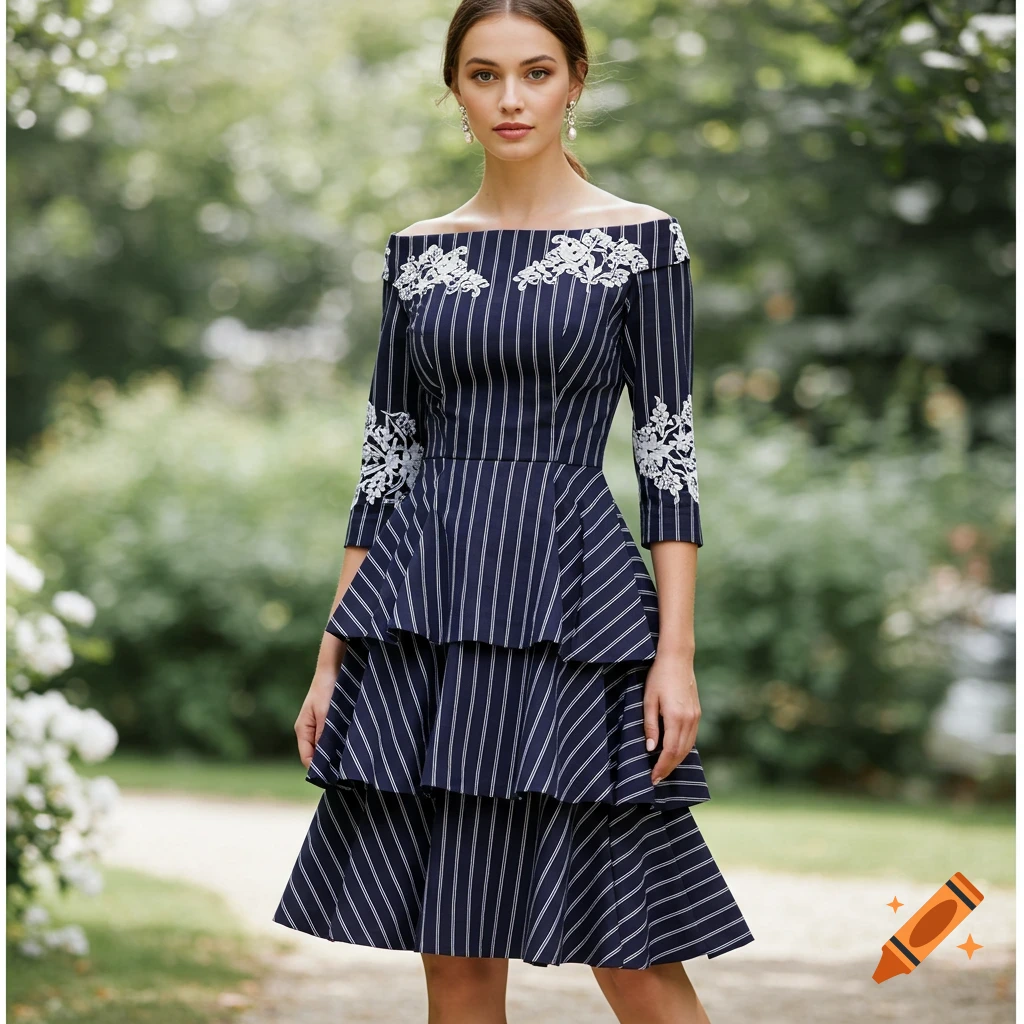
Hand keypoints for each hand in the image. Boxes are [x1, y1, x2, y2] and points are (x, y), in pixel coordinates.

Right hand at [294, 661, 342, 769]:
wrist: (334, 666)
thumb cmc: (327, 688)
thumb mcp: (325, 714)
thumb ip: (323, 736)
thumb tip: (323, 760)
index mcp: (303, 730)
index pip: (307, 758)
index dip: (319, 770)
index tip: (336, 778)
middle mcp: (309, 730)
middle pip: (317, 755)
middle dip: (329, 763)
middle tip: (347, 771)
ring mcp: (319, 725)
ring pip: (327, 746)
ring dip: (337, 752)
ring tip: (352, 760)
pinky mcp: (330, 720)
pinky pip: (334, 737)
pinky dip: (341, 742)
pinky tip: (353, 745)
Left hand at [643, 651, 700, 785]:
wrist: (677, 658)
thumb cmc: (658, 677)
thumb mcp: (648, 700)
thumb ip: (650, 726)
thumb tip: (651, 749)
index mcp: (675, 717)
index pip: (669, 751)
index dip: (661, 767)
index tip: (653, 778)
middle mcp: (689, 719)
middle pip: (681, 752)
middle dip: (669, 768)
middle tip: (657, 779)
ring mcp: (695, 716)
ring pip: (688, 746)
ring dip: (677, 760)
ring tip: (664, 769)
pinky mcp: (697, 712)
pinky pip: (692, 737)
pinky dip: (684, 749)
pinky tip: (675, 753)